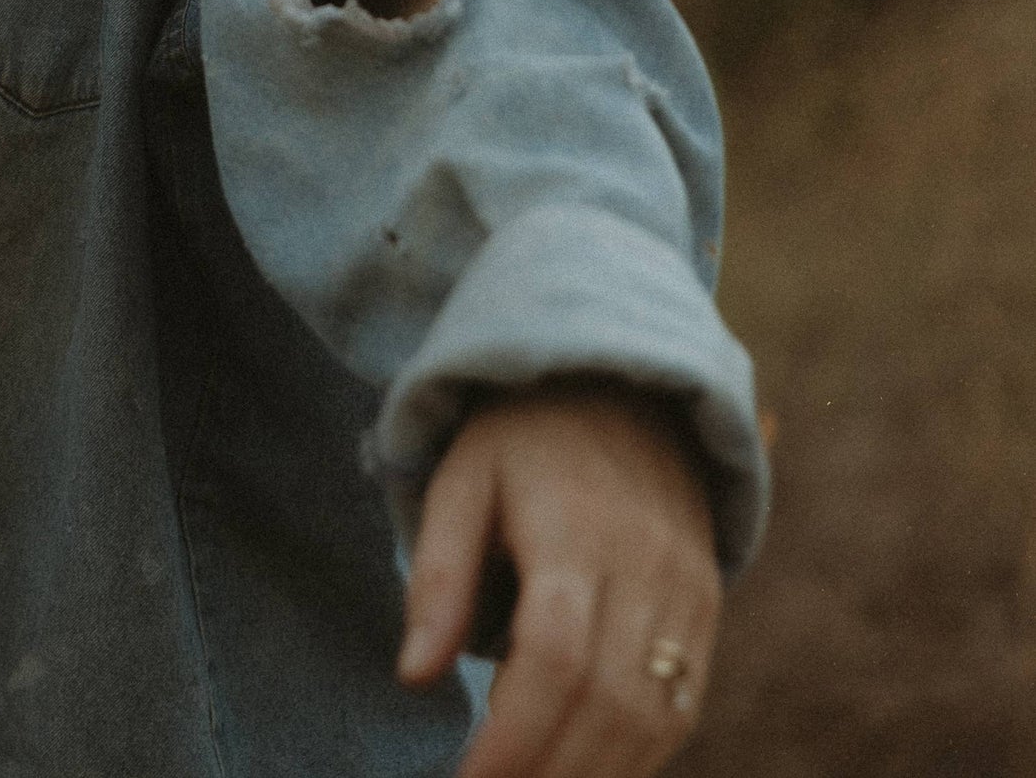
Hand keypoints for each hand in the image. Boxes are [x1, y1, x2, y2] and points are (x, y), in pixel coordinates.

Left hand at [397, 380, 720, 777]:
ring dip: (594, 776)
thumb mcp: (462, 477)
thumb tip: (413, 675)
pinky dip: (636, 759)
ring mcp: (688, 593)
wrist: (623, 381)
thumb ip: (439, 574)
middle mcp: (648, 566)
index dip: (514, 738)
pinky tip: (583, 772)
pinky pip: (680, 708)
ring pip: (653, 719)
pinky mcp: (707, 612)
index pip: (555, 657)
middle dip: (548, 773)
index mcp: (578, 528)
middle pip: (608, 703)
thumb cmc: (522, 435)